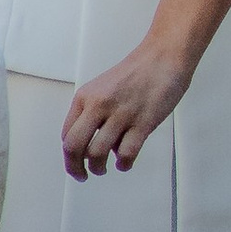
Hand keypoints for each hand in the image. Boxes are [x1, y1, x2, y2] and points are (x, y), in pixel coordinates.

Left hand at [64, 42, 191, 178]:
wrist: (164, 56)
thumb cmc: (137, 72)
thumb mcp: (103, 87)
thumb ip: (93, 112)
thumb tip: (89, 142)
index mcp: (86, 96)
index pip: (66, 134)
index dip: (69, 154)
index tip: (75, 162)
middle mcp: (99, 104)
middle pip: (74, 146)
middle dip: (75, 167)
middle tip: (82, 175)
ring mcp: (120, 114)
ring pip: (97, 154)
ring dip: (99, 168)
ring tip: (104, 169)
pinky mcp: (142, 123)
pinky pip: (125, 154)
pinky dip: (123, 164)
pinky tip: (124, 163)